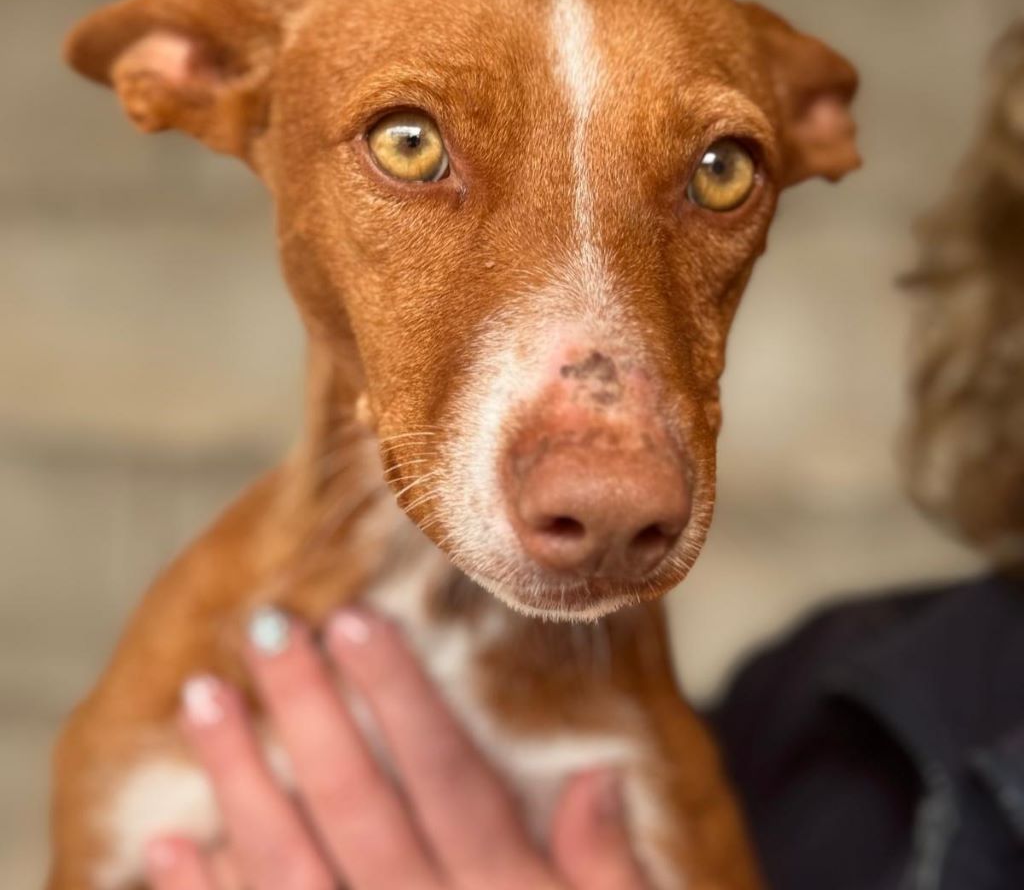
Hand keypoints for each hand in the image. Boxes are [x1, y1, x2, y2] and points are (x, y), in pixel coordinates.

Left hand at [145, 606, 650, 889]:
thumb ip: (608, 872)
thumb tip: (595, 774)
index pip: (444, 774)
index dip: (399, 696)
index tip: (355, 620)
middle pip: (357, 804)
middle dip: (309, 711)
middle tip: (268, 628)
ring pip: (291, 870)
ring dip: (241, 782)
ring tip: (203, 697)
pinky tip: (171, 843)